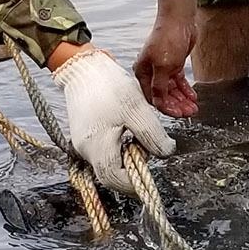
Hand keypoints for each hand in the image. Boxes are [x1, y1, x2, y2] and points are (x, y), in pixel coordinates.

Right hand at [52, 48, 176, 191]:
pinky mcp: (84, 134)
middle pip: (111, 173)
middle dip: (132, 167)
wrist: (84, 67)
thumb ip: (152, 135)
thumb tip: (166, 153)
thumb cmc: (110, 87)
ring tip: (137, 133)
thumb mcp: (137, 110)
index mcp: (96, 148)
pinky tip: (126, 128)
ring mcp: (83, 143)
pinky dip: (118, 145)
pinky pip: (104, 149)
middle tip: (146, 148)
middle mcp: (86, 150)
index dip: (134, 182)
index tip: (150, 172)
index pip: (115, 179)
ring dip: (126, 154)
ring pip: (108, 160)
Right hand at [134, 1, 198, 117]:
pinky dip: (186, 90)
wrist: (179, 20)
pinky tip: (193, 97)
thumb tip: (158, 102)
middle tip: (189, 113)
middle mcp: (151, 72)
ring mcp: (163, 68)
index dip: (166, 107)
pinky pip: (179, 82)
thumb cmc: (167, 38)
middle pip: (163, 95)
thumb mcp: (163, 66)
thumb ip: (160, 86)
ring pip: (172, 90)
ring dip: (182, 100)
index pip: (153, 97)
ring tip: (193, 107)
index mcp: (143, 73)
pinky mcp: (174, 64)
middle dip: (177, 105)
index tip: (178, 114)